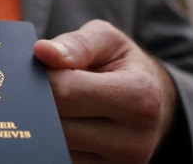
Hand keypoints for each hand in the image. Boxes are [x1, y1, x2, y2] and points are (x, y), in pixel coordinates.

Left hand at [34, 20, 177, 163]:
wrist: (152, 104)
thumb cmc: (125, 67)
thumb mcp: (108, 41)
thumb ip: (77, 44)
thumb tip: (43, 52)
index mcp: (139, 97)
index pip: (67, 92)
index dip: (43, 78)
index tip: (41, 68)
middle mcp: (134, 140)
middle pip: (58, 125)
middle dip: (40, 102)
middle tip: (40, 87)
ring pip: (55, 147)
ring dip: (45, 125)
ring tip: (57, 105)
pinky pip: (63, 159)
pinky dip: (54, 142)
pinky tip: (62, 124)